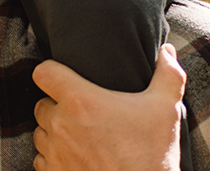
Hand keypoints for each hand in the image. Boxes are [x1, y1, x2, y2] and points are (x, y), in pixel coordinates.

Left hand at [32, 44, 185, 170]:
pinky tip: (76, 160)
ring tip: (81, 139)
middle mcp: (61, 125)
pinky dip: (53, 159)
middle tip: (82, 115)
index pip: (43, 72)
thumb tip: (168, 50)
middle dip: (57, 107)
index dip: (52, 73)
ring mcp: (55, 153)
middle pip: (41, 104)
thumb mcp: (166, 111)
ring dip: (54, 134)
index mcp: (79, 101)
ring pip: (40, 133)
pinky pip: (41, 160)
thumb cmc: (154, 157)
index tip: (66, 79)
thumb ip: (168, 75)